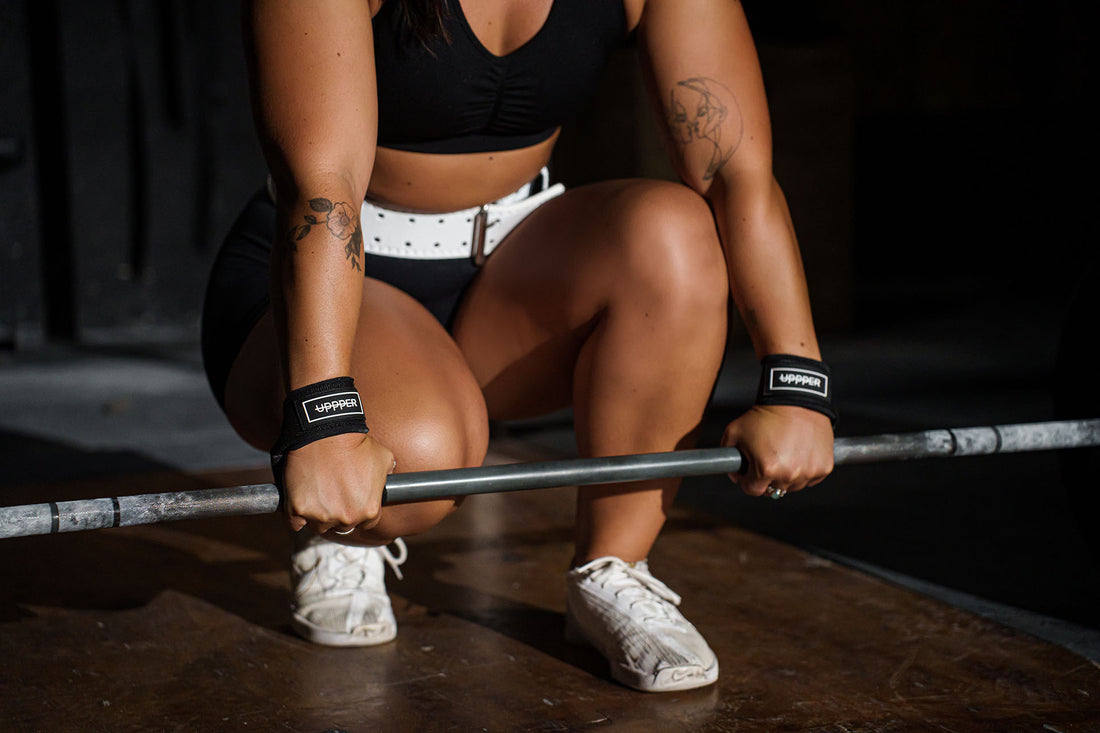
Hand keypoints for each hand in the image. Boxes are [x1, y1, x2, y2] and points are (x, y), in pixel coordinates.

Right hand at [281, 431, 395, 534]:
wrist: (326, 433)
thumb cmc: (355, 444)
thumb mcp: (384, 458)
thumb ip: (388, 474)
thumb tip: (388, 477)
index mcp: (369, 511)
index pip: (367, 523)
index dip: (360, 511)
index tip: (352, 502)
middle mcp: (346, 518)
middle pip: (342, 526)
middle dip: (339, 513)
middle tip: (334, 494)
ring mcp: (320, 516)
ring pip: (319, 526)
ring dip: (318, 515)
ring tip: (318, 494)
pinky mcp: (297, 510)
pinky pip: (295, 523)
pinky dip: (297, 515)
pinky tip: (301, 499)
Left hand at [721, 405, 833, 496]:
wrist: (795, 398)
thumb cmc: (766, 414)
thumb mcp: (734, 432)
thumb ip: (727, 454)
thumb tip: (734, 472)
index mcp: (767, 469)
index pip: (752, 490)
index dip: (746, 480)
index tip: (749, 472)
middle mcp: (790, 473)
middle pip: (773, 489)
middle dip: (767, 476)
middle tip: (767, 457)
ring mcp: (809, 471)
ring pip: (793, 485)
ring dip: (787, 475)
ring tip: (784, 453)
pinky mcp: (824, 466)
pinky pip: (811, 478)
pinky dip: (805, 470)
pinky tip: (798, 453)